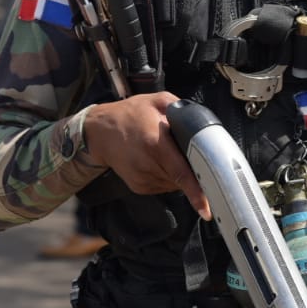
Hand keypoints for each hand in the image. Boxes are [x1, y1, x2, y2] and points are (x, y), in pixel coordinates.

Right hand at [82, 93, 211, 220]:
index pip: (180, 173)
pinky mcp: (138, 187)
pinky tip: (159, 161)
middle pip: (181, 180)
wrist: (99, 132)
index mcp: (155, 144)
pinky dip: (168, 177)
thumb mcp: (157, 100)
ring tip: (167, 153)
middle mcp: (147, 165)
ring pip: (173, 185)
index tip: (207, 207)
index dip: (195, 191)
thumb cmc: (129, 114)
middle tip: (191, 155)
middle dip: (192, 173)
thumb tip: (200, 122)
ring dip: (179, 174)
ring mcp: (142, 179)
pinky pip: (163, 187)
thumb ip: (181, 109)